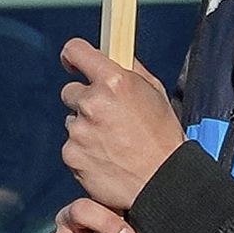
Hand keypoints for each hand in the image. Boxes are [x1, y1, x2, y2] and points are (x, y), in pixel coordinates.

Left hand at [59, 39, 187, 208]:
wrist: (163, 181)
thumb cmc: (163, 137)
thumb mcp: (155, 93)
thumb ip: (130, 70)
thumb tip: (113, 56)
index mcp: (114, 81)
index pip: (75, 51)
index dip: (72, 56)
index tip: (72, 63)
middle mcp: (92, 103)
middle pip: (70, 91)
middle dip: (85, 101)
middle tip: (109, 118)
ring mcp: (79, 130)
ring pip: (71, 121)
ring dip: (86, 128)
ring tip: (113, 143)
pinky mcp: (71, 155)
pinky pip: (71, 146)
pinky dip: (84, 151)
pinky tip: (106, 158)